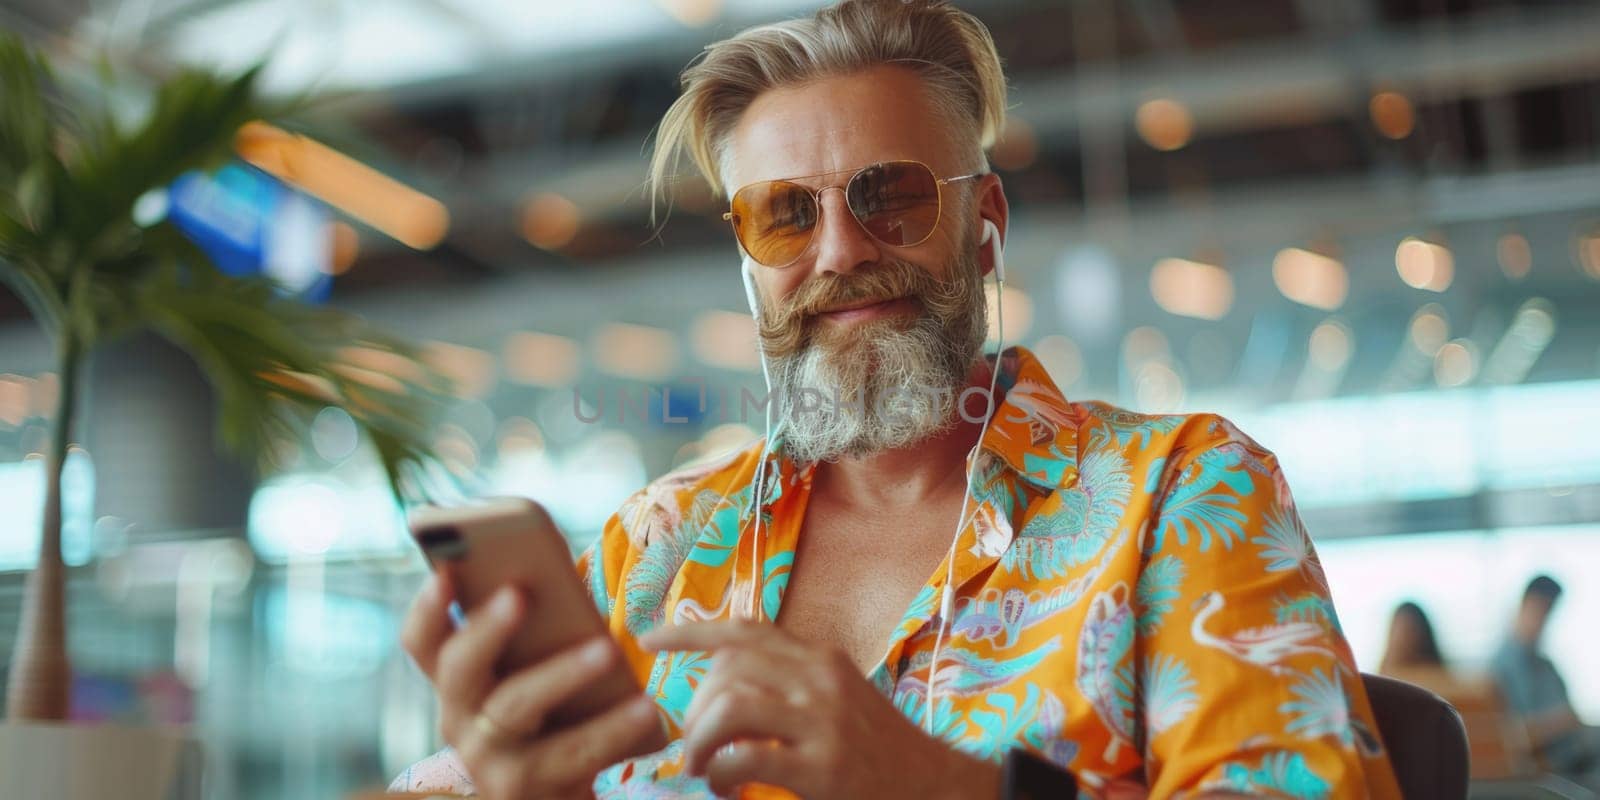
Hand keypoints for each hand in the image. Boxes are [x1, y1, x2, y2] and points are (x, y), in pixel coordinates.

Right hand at [400, 572, 664, 798]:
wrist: (559, 797)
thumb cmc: (554, 722)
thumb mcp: (536, 677)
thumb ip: (538, 636)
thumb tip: (563, 577)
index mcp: (458, 684)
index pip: (423, 643)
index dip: (427, 608)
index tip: (444, 573)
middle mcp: (458, 719)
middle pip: (458, 668)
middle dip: (485, 628)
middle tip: (519, 594)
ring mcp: (486, 759)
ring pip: (515, 705)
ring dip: (561, 672)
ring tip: (606, 649)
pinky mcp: (522, 789)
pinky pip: (571, 751)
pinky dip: (611, 728)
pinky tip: (644, 707)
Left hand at [639, 621, 1000, 799]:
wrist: (938, 787)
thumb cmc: (878, 751)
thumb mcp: (841, 699)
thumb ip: (793, 683)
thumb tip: (725, 687)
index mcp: (821, 658)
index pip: (745, 629)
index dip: (690, 631)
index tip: (647, 639)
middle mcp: (821, 679)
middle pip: (727, 668)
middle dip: (692, 708)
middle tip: (692, 746)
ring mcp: (824, 722)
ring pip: (728, 706)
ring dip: (699, 742)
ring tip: (702, 770)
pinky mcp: (824, 767)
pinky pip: (745, 758)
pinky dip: (719, 774)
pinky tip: (724, 790)